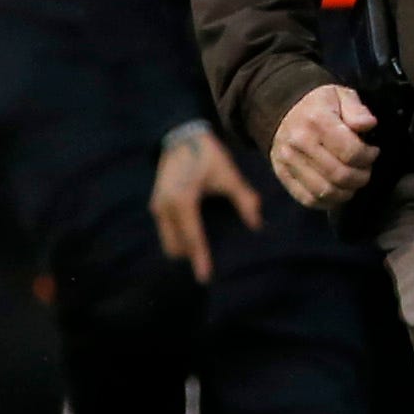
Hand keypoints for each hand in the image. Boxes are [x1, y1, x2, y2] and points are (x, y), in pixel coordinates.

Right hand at [150, 126, 263, 281]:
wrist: (181, 135)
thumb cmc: (207, 155)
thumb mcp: (229, 175)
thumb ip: (244, 200)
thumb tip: (257, 225)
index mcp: (182, 201)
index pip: (193, 238)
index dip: (200, 259)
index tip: (206, 278)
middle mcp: (165, 207)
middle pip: (176, 247)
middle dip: (192, 257)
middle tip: (213, 264)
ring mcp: (157, 206)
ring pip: (169, 241)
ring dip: (185, 249)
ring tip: (206, 253)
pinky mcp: (156, 204)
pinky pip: (166, 231)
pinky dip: (180, 238)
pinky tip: (198, 238)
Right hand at [271, 84, 380, 210]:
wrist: (283, 110)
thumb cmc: (320, 105)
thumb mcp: (340, 95)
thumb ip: (357, 109)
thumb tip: (369, 124)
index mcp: (316, 120)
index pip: (351, 152)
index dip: (369, 157)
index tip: (372, 152)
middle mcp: (299, 142)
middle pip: (340, 175)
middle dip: (361, 176)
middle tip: (365, 169)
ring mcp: (288, 161)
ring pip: (326, 191)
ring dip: (347, 191)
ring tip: (353, 180)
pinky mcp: (283, 175)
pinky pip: (309, 199)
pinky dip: (329, 201)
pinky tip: (339, 191)